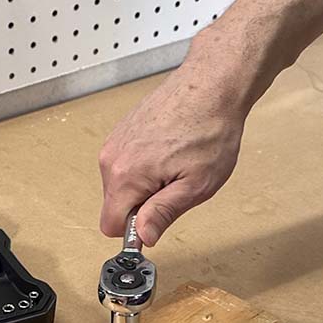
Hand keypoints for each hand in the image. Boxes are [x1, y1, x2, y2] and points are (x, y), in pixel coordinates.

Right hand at [99, 52, 250, 245]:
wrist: (211, 85)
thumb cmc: (209, 130)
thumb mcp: (196, 185)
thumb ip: (164, 213)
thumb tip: (143, 237)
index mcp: (125, 176)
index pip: (111, 226)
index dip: (136, 230)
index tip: (160, 216)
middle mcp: (111, 159)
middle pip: (116, 205)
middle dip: (144, 204)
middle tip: (176, 184)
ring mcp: (114, 142)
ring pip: (121, 185)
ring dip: (146, 184)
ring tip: (175, 164)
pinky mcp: (121, 132)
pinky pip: (125, 165)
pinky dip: (144, 165)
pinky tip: (168, 150)